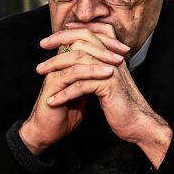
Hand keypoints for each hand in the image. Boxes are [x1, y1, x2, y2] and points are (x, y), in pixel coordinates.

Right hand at [19, 22, 127, 155]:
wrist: (49, 132)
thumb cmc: (66, 114)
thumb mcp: (85, 93)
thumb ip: (92, 79)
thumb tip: (109, 69)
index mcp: (66, 63)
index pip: (85, 42)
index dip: (105, 42)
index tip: (125, 48)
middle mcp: (59, 64)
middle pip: (81, 42)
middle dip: (105, 45)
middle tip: (124, 50)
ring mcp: (55, 72)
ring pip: (78, 55)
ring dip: (100, 57)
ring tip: (118, 61)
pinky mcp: (53, 84)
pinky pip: (74, 72)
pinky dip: (92, 71)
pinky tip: (107, 74)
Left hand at [29, 23, 172, 167]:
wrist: (137, 122)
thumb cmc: (121, 104)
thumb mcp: (107, 80)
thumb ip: (96, 66)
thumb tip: (78, 56)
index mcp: (111, 55)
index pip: (89, 33)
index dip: (70, 32)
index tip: (51, 37)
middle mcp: (112, 58)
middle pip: (83, 40)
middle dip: (59, 41)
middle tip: (42, 46)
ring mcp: (111, 71)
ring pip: (78, 60)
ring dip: (56, 66)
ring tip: (40, 73)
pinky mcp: (108, 86)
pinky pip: (81, 85)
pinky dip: (64, 93)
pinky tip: (53, 100)